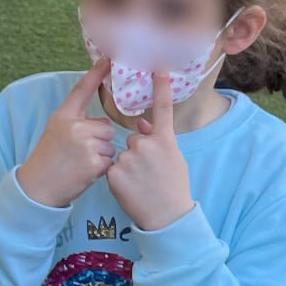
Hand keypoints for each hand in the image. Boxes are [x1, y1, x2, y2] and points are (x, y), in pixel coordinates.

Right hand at [17, 61, 116, 207]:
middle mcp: (74, 127)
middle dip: (99, 139)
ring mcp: (84, 144)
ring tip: (80, 162)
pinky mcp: (94, 162)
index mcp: (63, 116)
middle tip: (79, 152)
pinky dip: (101, 168)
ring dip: (101, 155)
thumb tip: (103, 121)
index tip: (109, 59)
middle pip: (106, 126)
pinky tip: (84, 172)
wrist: (38, 186)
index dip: (96, 73)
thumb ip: (76, 122)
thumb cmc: (49, 159)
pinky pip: (110, 160)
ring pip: (109, 144)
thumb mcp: (56, 131)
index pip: (82, 90)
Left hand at [106, 72, 194, 231]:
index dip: (161, 87)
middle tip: (149, 174)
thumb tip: (143, 125)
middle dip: (137, 153)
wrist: (167, 217)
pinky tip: (130, 189)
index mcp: (166, 142)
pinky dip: (118, 179)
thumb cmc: (174, 189)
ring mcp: (130, 158)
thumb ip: (159, 141)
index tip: (158, 68)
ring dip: (127, 167)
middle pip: (133, 139)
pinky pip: (112, 168)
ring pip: (122, 154)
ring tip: (140, 185)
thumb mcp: (174, 161)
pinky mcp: (114, 172)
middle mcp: (147, 146)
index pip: (163, 109)